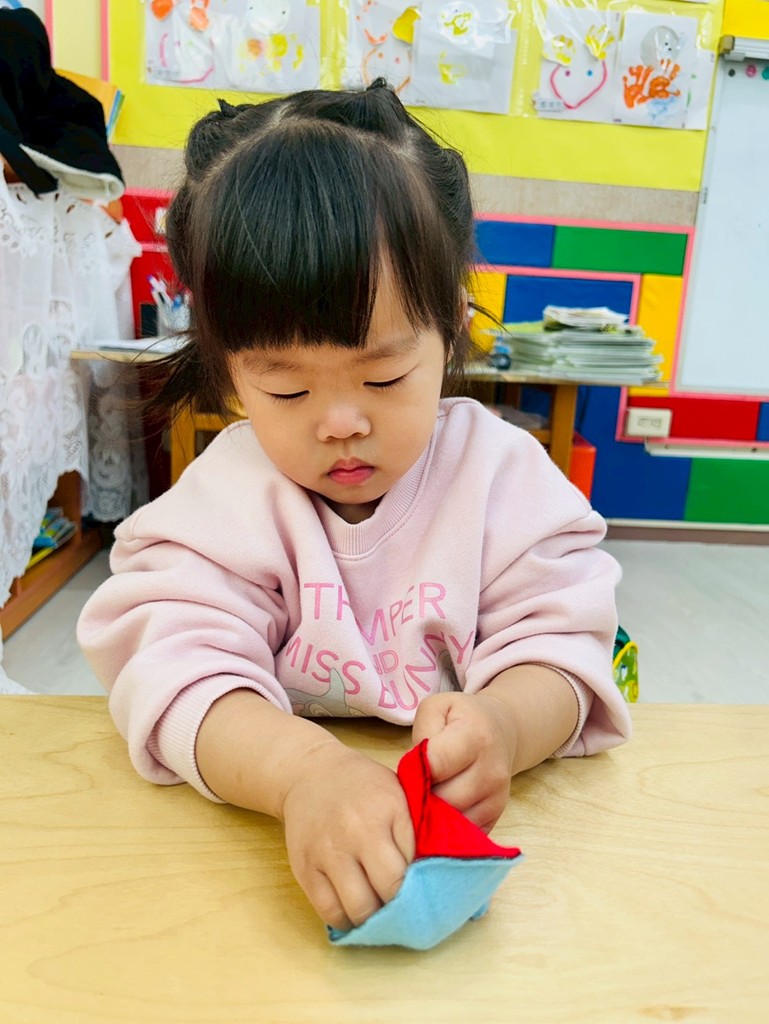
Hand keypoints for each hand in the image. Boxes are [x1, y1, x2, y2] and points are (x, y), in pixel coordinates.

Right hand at [281, 743, 414, 931]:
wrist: (310, 773)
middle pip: (390, 890)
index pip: (418, 863)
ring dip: (376, 920)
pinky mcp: (305, 868)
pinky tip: (356, 912)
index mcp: (389, 808)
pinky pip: (329, 912)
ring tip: (383, 914)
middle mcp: (357, 830)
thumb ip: (417, 831)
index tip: (431, 894)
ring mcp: (329, 851)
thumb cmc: (363, 787)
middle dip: (404, 908)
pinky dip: (346, 920)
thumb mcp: (398, 795)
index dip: (427, 885)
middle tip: (409, 911)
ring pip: (360, 908)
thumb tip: (441, 876)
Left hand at [411, 691, 517, 833]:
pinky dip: (444, 827)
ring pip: (451, 822)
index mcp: (476, 737)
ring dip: (430, 814)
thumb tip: (415, 773)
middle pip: (442, 799)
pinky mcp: (495, 817)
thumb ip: (421, 733)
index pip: (435, 765)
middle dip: (420, 796)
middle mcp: (492, 771)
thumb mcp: (436, 708)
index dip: (413, 770)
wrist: (500, 730)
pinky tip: (437, 809)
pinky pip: (461, 833)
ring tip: (423, 796)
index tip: (407, 768)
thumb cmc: (461, 718)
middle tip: (411, 785)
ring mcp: (497, 798)